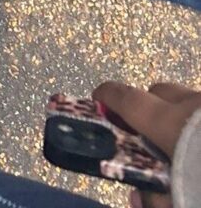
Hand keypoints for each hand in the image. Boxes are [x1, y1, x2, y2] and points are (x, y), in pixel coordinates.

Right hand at [93, 81, 200, 207]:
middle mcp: (190, 102)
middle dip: (149, 105)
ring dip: (177, 111)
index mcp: (169, 122)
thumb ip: (156, 198)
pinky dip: (196, 118)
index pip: (126, 98)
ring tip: (181, 139)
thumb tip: (136, 196)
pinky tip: (199, 140)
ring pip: (185, 97)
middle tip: (146, 131)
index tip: (97, 100)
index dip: (107, 96)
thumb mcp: (182, 196)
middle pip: (158, 92)